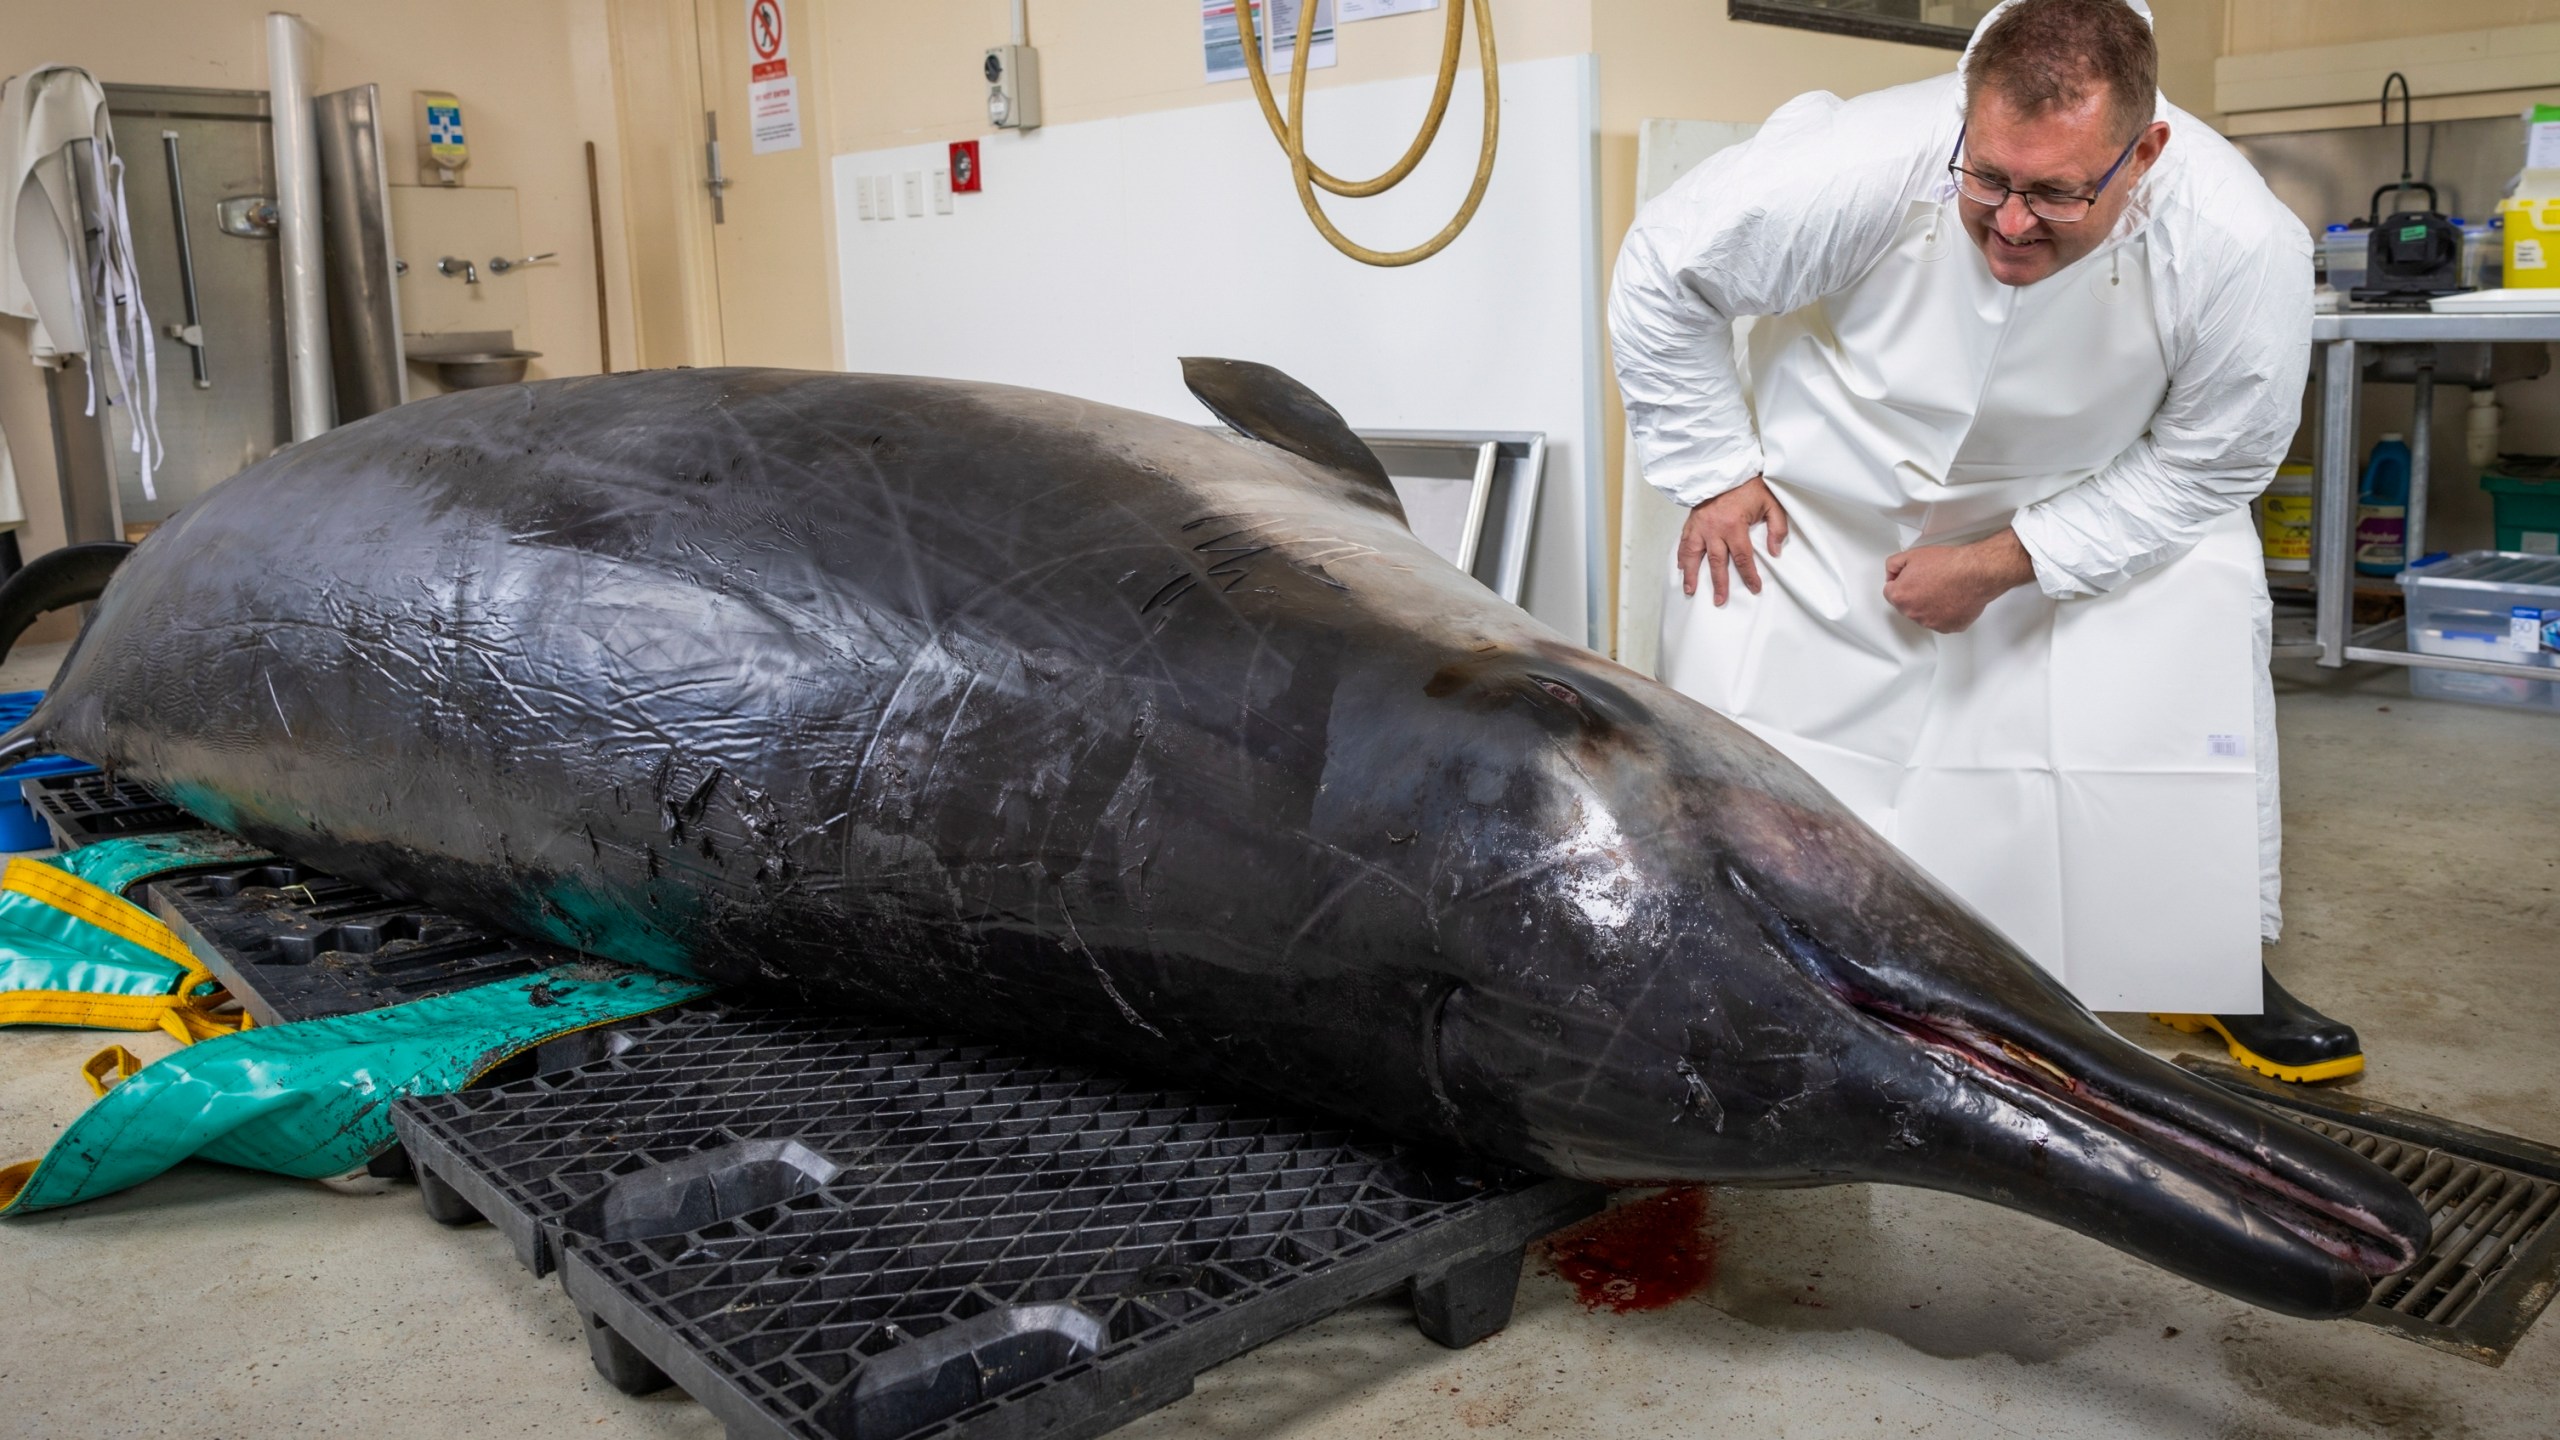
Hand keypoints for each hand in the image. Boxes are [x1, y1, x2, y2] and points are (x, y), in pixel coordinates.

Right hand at [1679, 476, 1790, 605]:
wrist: (1726, 468)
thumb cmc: (1749, 486)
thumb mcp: (1772, 503)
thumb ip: (1777, 528)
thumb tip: (1775, 551)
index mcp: (1734, 525)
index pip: (1743, 557)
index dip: (1749, 575)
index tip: (1755, 587)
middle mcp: (1714, 529)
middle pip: (1716, 563)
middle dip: (1719, 584)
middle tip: (1720, 601)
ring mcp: (1700, 526)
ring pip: (1693, 555)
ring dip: (1692, 575)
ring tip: (1690, 590)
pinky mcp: (1691, 521)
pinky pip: (1684, 542)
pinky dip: (1681, 557)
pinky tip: (1680, 569)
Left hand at [1883, 529, 2036, 633]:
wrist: (1976, 572)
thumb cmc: (1949, 564)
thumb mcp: (1913, 555)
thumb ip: (1893, 565)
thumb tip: (1891, 573)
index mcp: (1900, 596)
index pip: (1890, 592)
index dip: (1901, 582)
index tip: (1911, 578)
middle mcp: (1913, 613)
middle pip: (1907, 605)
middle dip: (1914, 594)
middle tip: (1930, 581)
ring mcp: (1931, 623)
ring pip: (1924, 615)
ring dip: (1929, 605)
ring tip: (1944, 589)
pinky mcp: (1948, 627)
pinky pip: (1942, 621)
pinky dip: (1946, 613)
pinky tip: (1952, 598)